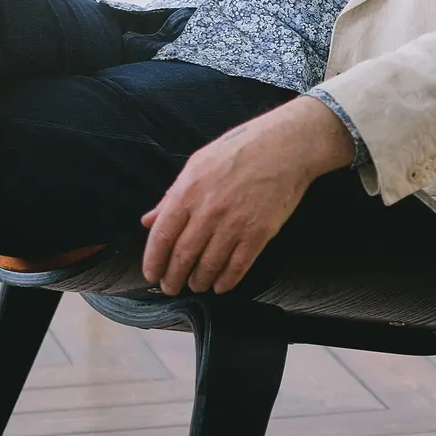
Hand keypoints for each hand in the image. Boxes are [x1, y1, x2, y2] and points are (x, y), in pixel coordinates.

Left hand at [140, 97, 354, 296]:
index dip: (154, 261)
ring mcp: (234, 224)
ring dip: (199, 281)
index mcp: (187, 192)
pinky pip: (238, 266)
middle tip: (171, 288)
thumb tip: (150, 220)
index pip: (162, 237)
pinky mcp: (259, 233)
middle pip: (183, 257)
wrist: (285, 146)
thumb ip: (172, 194)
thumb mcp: (198, 163)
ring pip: (209, 265)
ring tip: (196, 286)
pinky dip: (227, 281)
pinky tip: (221, 286)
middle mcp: (208, 212)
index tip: (151, 274)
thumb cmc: (240, 149)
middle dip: (173, 279)